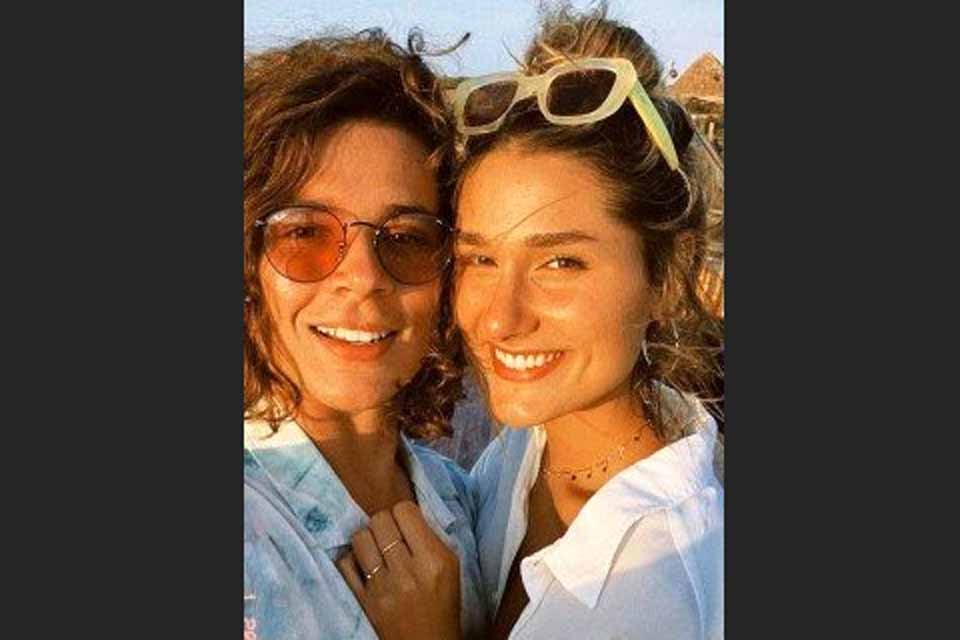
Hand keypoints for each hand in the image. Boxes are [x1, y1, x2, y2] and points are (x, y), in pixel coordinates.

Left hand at [337, 501, 460, 639]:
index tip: (407, 523)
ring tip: (377, 548)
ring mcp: (381, 586)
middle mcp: (406, 570)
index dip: (404, 513)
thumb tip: (407, 513)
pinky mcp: (363, 599)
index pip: (404, 511)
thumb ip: (431, 538)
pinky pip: (345, 564)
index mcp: (432, 559)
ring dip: (368, 539)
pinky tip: (365, 565)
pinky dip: (353, 560)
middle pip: (379, 520)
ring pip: (360, 538)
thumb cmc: (444, 604)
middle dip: (385, 523)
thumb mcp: (451, 567)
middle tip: (391, 535)